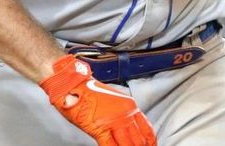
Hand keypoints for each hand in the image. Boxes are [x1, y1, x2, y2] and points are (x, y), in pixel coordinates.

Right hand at [40, 55, 156, 145]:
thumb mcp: (114, 100)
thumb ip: (123, 113)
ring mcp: (113, 121)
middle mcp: (125, 114)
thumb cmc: (89, 91)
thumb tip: (128, 127)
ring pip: (128, 144)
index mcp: (130, 106)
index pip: (147, 129)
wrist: (74, 84)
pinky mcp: (100, 128)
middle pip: (139, 139)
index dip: (150, 141)